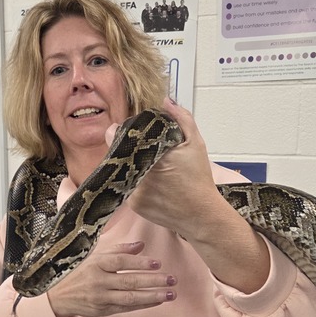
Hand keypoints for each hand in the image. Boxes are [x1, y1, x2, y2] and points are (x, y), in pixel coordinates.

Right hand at [46, 241, 176, 316]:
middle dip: (153, 280)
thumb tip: (141, 245)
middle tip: (172, 279)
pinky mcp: (103, 311)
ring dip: (152, 296)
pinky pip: (126, 308)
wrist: (60, 296)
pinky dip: (143, 304)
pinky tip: (157, 301)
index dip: (140, 262)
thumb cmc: (81, 272)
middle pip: (129, 281)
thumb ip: (119, 249)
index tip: (158, 262)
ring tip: (170, 293)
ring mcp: (101, 298)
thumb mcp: (95, 256)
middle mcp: (99, 281)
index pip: (121, 262)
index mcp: (97, 264)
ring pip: (130, 297)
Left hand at [124, 98, 218, 238]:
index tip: (130, 133)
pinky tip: (153, 185)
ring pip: (122, 171)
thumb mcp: (195, 144)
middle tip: (144, 152)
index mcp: (151, 154)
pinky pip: (127, 187)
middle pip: (118, 153)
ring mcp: (133, 191)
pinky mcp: (133, 204)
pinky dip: (136, 183)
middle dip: (128, 150)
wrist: (201, 215)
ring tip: (152, 169)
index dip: (119, 132)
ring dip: (131, 167)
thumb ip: (181, 118)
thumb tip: (165, 101)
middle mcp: (138, 173)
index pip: (115, 136)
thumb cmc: (199, 180)